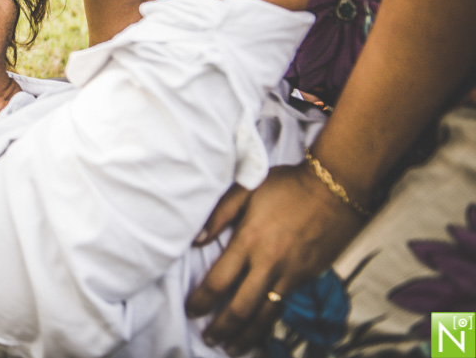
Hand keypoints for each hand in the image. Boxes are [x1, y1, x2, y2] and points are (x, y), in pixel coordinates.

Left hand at [185, 164, 365, 353]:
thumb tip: (196, 240)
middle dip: (221, 328)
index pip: (218, 281)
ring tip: (232, 348)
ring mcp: (290, 274)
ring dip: (246, 336)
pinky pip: (283, 307)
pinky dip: (269, 324)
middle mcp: (268, 264)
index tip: (191, 310)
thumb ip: (219, 214)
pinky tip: (260, 331)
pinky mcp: (307, 278)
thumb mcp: (247, 189)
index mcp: (248, 241)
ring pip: (265, 316)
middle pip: (241, 308)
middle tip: (208, 339)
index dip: (201, 301)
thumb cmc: (287, 186)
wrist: (335, 189)